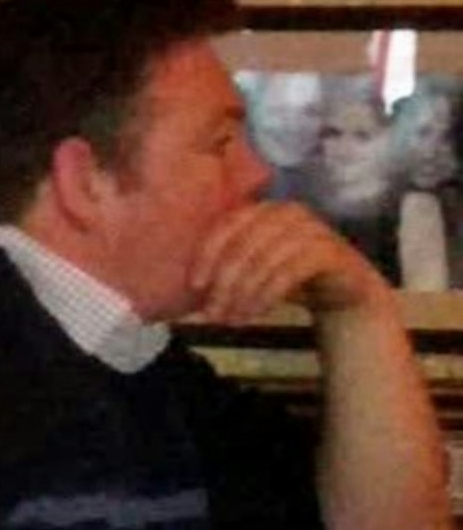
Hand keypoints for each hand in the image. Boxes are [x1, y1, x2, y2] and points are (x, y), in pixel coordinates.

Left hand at [186, 198, 384, 324]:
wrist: (342, 289)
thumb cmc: (287, 276)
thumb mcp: (252, 267)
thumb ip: (226, 266)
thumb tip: (187, 287)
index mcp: (264, 210)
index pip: (227, 225)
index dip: (207, 255)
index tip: (194, 287)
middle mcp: (288, 213)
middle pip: (244, 246)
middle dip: (223, 284)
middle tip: (212, 315)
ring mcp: (312, 229)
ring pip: (264, 261)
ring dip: (243, 295)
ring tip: (232, 320)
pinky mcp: (329, 251)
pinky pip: (289, 273)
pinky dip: (267, 295)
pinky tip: (254, 314)